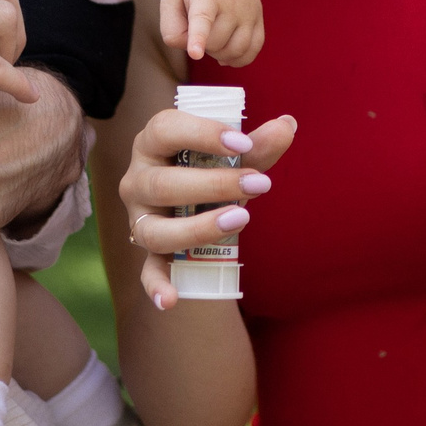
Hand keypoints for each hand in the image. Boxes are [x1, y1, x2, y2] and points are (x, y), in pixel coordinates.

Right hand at [119, 107, 295, 309]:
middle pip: (163, 183)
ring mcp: (140, 218)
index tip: (243, 143)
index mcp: (153, 142)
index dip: (202, 133)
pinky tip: (171, 300)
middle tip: (260, 184)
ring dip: (197, 228)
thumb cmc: (208, 167)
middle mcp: (138, 180)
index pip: (165, 128)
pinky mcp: (149, 252)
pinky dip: (157, 286)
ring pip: (154, 230)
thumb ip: (257, 145)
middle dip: (213, 184)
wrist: (191, 201)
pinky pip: (148, 271)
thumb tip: (288, 125)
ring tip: (241, 219)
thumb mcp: (231, 155)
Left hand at [159, 0, 264, 65]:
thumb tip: (194, 52)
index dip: (198, 38)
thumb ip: (171, 29)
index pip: (202, 19)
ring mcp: (249, 10)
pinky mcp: (259, 17)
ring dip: (219, 53)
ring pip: (236, 50)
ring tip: (211, 39)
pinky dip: (239, 59)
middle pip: (216, 43)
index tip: (195, 53)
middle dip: (202, 45)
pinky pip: (253, 49)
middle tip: (196, 28)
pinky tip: (226, 53)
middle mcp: (232, 1)